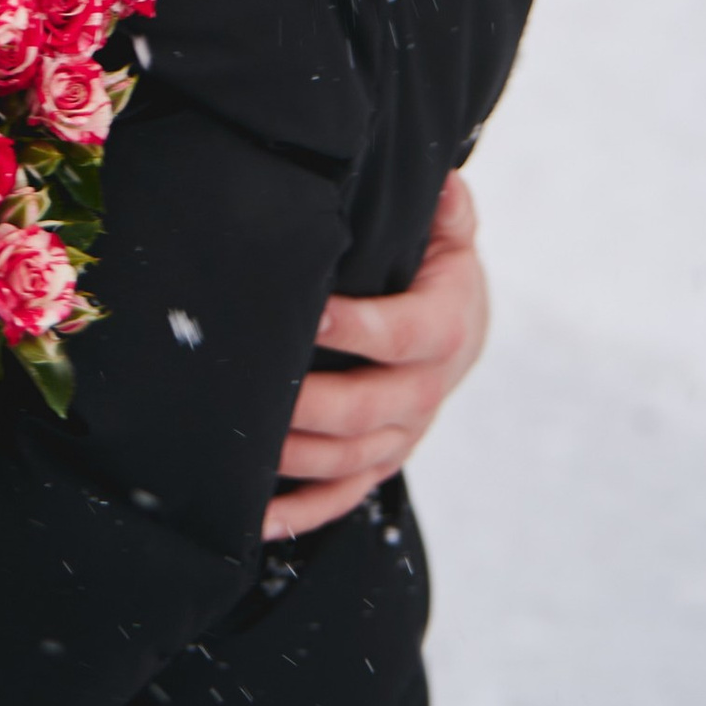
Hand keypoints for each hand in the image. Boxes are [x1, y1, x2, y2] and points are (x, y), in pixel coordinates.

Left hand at [262, 171, 489, 540]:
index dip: (357, 328)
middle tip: (256, 390)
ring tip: (242, 445)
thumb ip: (448, 212)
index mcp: (446, 330)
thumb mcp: (450, 236)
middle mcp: (427, 391)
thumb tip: (446, 184)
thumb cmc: (438, 270)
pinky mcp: (382, 461)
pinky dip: (301, 513)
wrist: (463, 324)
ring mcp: (404, 435)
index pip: (402, 335)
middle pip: (368, 409)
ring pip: (349, 459)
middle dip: (309, 404)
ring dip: (295, 458)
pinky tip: (255, 521)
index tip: (309, 315)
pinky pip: (343, 496)